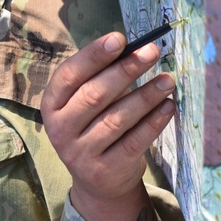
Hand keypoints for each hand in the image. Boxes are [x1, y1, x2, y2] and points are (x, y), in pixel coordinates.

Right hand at [40, 33, 175, 220]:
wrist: (96, 182)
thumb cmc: (93, 128)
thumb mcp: (85, 105)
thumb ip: (100, 79)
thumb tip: (134, 50)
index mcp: (52, 106)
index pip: (68, 76)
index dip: (93, 56)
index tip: (120, 38)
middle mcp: (61, 129)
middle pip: (94, 95)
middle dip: (125, 70)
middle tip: (152, 51)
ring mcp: (81, 152)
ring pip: (116, 119)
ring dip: (145, 96)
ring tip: (167, 79)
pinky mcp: (106, 169)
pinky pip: (134, 141)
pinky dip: (153, 122)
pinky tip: (168, 106)